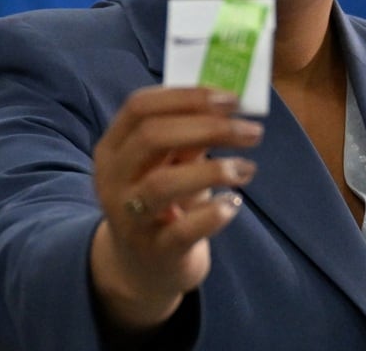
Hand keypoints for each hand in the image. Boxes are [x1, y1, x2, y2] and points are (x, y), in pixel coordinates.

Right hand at [90, 86, 262, 330]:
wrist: (143, 268)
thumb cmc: (163, 201)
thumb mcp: (169, 164)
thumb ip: (189, 135)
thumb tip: (230, 105)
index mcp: (113, 147)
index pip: (140, 107)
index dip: (187, 97)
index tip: (231, 100)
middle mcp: (113, 180)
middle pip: (152, 138)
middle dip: (208, 128)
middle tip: (252, 131)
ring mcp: (129, 217)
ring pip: (161, 184)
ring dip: (213, 170)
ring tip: (247, 168)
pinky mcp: (154, 251)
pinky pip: (182, 230)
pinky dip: (213, 214)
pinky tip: (233, 204)